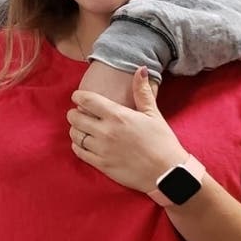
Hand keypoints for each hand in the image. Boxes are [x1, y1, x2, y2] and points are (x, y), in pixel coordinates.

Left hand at [67, 66, 186, 191]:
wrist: (166, 172)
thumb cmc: (162, 141)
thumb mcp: (153, 114)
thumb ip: (142, 91)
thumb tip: (141, 69)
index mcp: (118, 116)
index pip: (87, 100)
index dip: (78, 96)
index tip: (78, 96)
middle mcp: (106, 131)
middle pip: (75, 117)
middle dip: (74, 113)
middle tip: (80, 113)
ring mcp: (101, 149)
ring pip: (74, 135)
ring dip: (75, 129)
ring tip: (82, 128)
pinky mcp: (100, 164)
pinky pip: (78, 152)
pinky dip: (77, 145)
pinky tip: (84, 142)